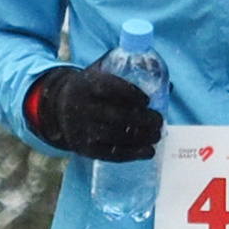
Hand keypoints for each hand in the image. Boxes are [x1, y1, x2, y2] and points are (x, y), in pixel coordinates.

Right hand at [26, 62, 164, 161]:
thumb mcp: (100, 74)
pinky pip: (111, 154)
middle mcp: (82, 107)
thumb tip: (169, 86)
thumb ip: (128, 75)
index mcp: (87, 85)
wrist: (58, 107)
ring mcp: (82, 130)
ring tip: (158, 135)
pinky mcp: (85, 148)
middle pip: (116, 116)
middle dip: (143, 120)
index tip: (147, 100)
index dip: (131, 94)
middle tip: (159, 120)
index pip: (110, 88)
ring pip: (116, 136)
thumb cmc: (91, 89)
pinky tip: (149, 152)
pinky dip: (133, 154)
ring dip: (142, 137)